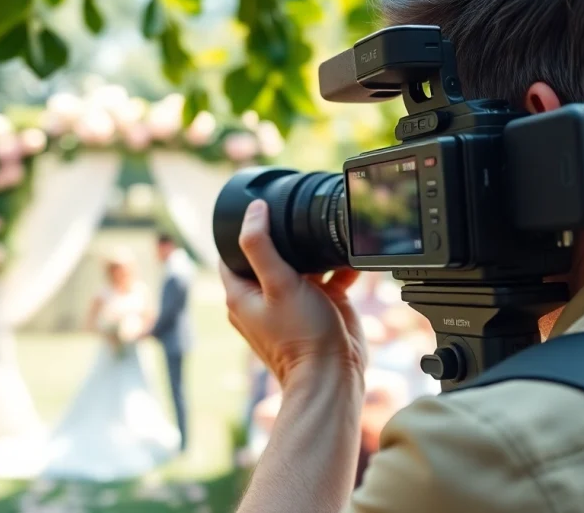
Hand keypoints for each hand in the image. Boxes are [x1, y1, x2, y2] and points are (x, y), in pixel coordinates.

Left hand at [220, 200, 364, 387]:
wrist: (334, 374)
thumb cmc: (301, 336)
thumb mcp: (278, 284)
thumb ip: (261, 246)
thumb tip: (253, 210)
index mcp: (242, 295)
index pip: (232, 254)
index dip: (244, 231)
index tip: (262, 212)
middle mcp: (265, 299)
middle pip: (270, 256)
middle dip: (286, 238)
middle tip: (299, 219)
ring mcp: (294, 303)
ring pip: (303, 266)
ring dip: (316, 253)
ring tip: (329, 239)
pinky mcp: (321, 307)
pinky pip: (329, 280)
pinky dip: (339, 269)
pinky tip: (351, 258)